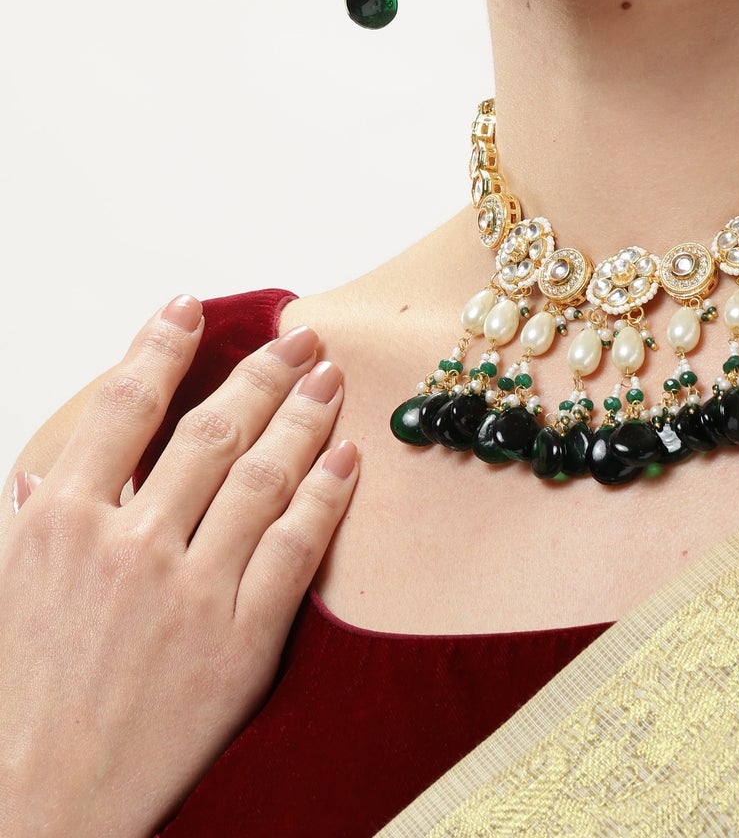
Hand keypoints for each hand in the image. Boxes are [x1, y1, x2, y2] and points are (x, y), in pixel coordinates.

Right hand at [0, 294, 359, 837]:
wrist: (41, 813)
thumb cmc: (16, 705)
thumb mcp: (4, 596)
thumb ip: (32, 525)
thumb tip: (47, 472)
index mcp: (62, 523)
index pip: (127, 406)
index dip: (163, 347)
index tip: (192, 309)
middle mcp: (130, 545)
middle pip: (212, 430)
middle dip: (262, 373)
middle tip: (300, 338)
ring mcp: (190, 592)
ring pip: (263, 475)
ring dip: (303, 417)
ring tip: (329, 380)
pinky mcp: (239, 643)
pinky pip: (295, 550)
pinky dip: (325, 497)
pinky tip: (346, 461)